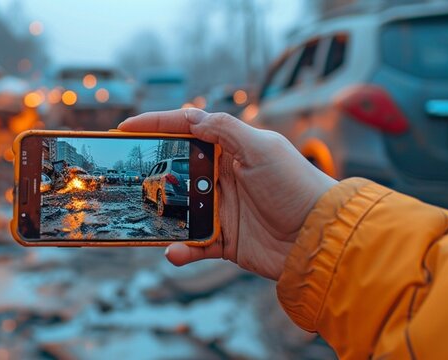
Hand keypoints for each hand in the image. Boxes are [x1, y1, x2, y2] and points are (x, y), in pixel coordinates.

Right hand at [118, 109, 336, 279]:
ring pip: (180, 211)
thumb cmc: (297, 186)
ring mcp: (223, 210)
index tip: (125, 128)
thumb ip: (224, 129)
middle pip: (177, 171)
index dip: (155, 126)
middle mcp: (224, 178)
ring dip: (162, 216)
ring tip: (145, 217)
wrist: (322, 237)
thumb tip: (189, 114)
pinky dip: (181, 251)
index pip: (187, 131)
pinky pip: (194, 245)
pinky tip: (173, 252)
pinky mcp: (225, 240)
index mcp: (232, 150)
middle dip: (151, 174)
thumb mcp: (262, 149)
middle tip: (125, 176)